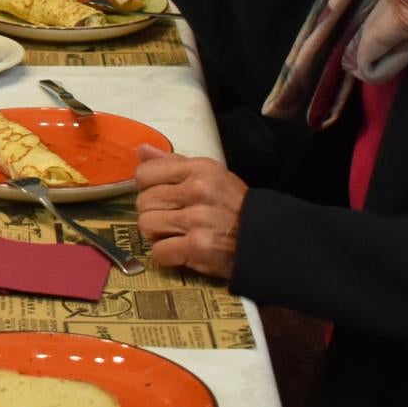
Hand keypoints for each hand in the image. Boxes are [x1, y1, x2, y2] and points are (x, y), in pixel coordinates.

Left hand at [132, 144, 245, 277]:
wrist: (265, 239)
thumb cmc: (233, 206)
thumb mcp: (210, 175)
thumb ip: (174, 163)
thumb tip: (142, 151)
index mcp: (199, 169)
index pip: (145, 173)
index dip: (148, 188)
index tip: (162, 196)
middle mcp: (198, 191)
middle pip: (143, 202)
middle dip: (153, 213)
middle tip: (172, 219)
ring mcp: (197, 219)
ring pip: (147, 225)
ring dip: (158, 235)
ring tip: (177, 234)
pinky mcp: (198, 247)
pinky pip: (159, 252)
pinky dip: (167, 255)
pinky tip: (182, 251)